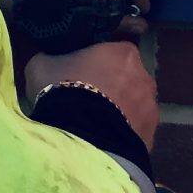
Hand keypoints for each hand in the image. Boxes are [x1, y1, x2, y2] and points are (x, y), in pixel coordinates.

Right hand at [25, 41, 159, 150]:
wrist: (80, 137)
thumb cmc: (62, 92)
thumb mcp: (41, 66)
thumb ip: (49, 58)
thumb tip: (47, 60)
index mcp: (123, 52)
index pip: (112, 51)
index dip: (96, 64)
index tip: (80, 75)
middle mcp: (144, 75)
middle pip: (127, 78)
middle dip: (112, 87)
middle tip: (86, 100)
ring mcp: (151, 107)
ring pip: (134, 105)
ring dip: (120, 111)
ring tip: (94, 125)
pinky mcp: (151, 135)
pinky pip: (135, 130)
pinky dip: (123, 134)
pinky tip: (104, 141)